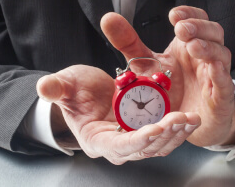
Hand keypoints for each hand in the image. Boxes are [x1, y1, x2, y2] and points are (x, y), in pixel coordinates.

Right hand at [36, 62, 199, 164]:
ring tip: (191, 119)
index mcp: (97, 140)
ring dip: (176, 134)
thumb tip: (43, 86)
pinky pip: (165, 135)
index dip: (136, 141)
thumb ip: (56, 88)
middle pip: (144, 148)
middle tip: (181, 120)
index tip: (154, 129)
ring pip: (159, 145)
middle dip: (164, 136)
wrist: (86, 93)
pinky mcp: (145, 129)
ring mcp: (133, 139)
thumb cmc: (75, 92)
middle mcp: (118, 145)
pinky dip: (178, 128)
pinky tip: (190, 119)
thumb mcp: (66, 86)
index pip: (118, 147)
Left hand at [101, 6, 234, 146]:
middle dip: (199, 27)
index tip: (173, 15)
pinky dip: (220, 74)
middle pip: (213, 32)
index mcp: (189, 45)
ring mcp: (215, 76)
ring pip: (221, 55)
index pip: (197, 20)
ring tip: (192, 46)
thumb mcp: (146, 63)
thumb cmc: (172, 89)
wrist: (188, 121)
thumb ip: (129, 42)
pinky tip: (211, 67)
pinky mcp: (220, 98)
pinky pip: (224, 83)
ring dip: (208, 48)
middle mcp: (205, 57)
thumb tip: (108, 18)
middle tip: (180, 29)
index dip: (190, 14)